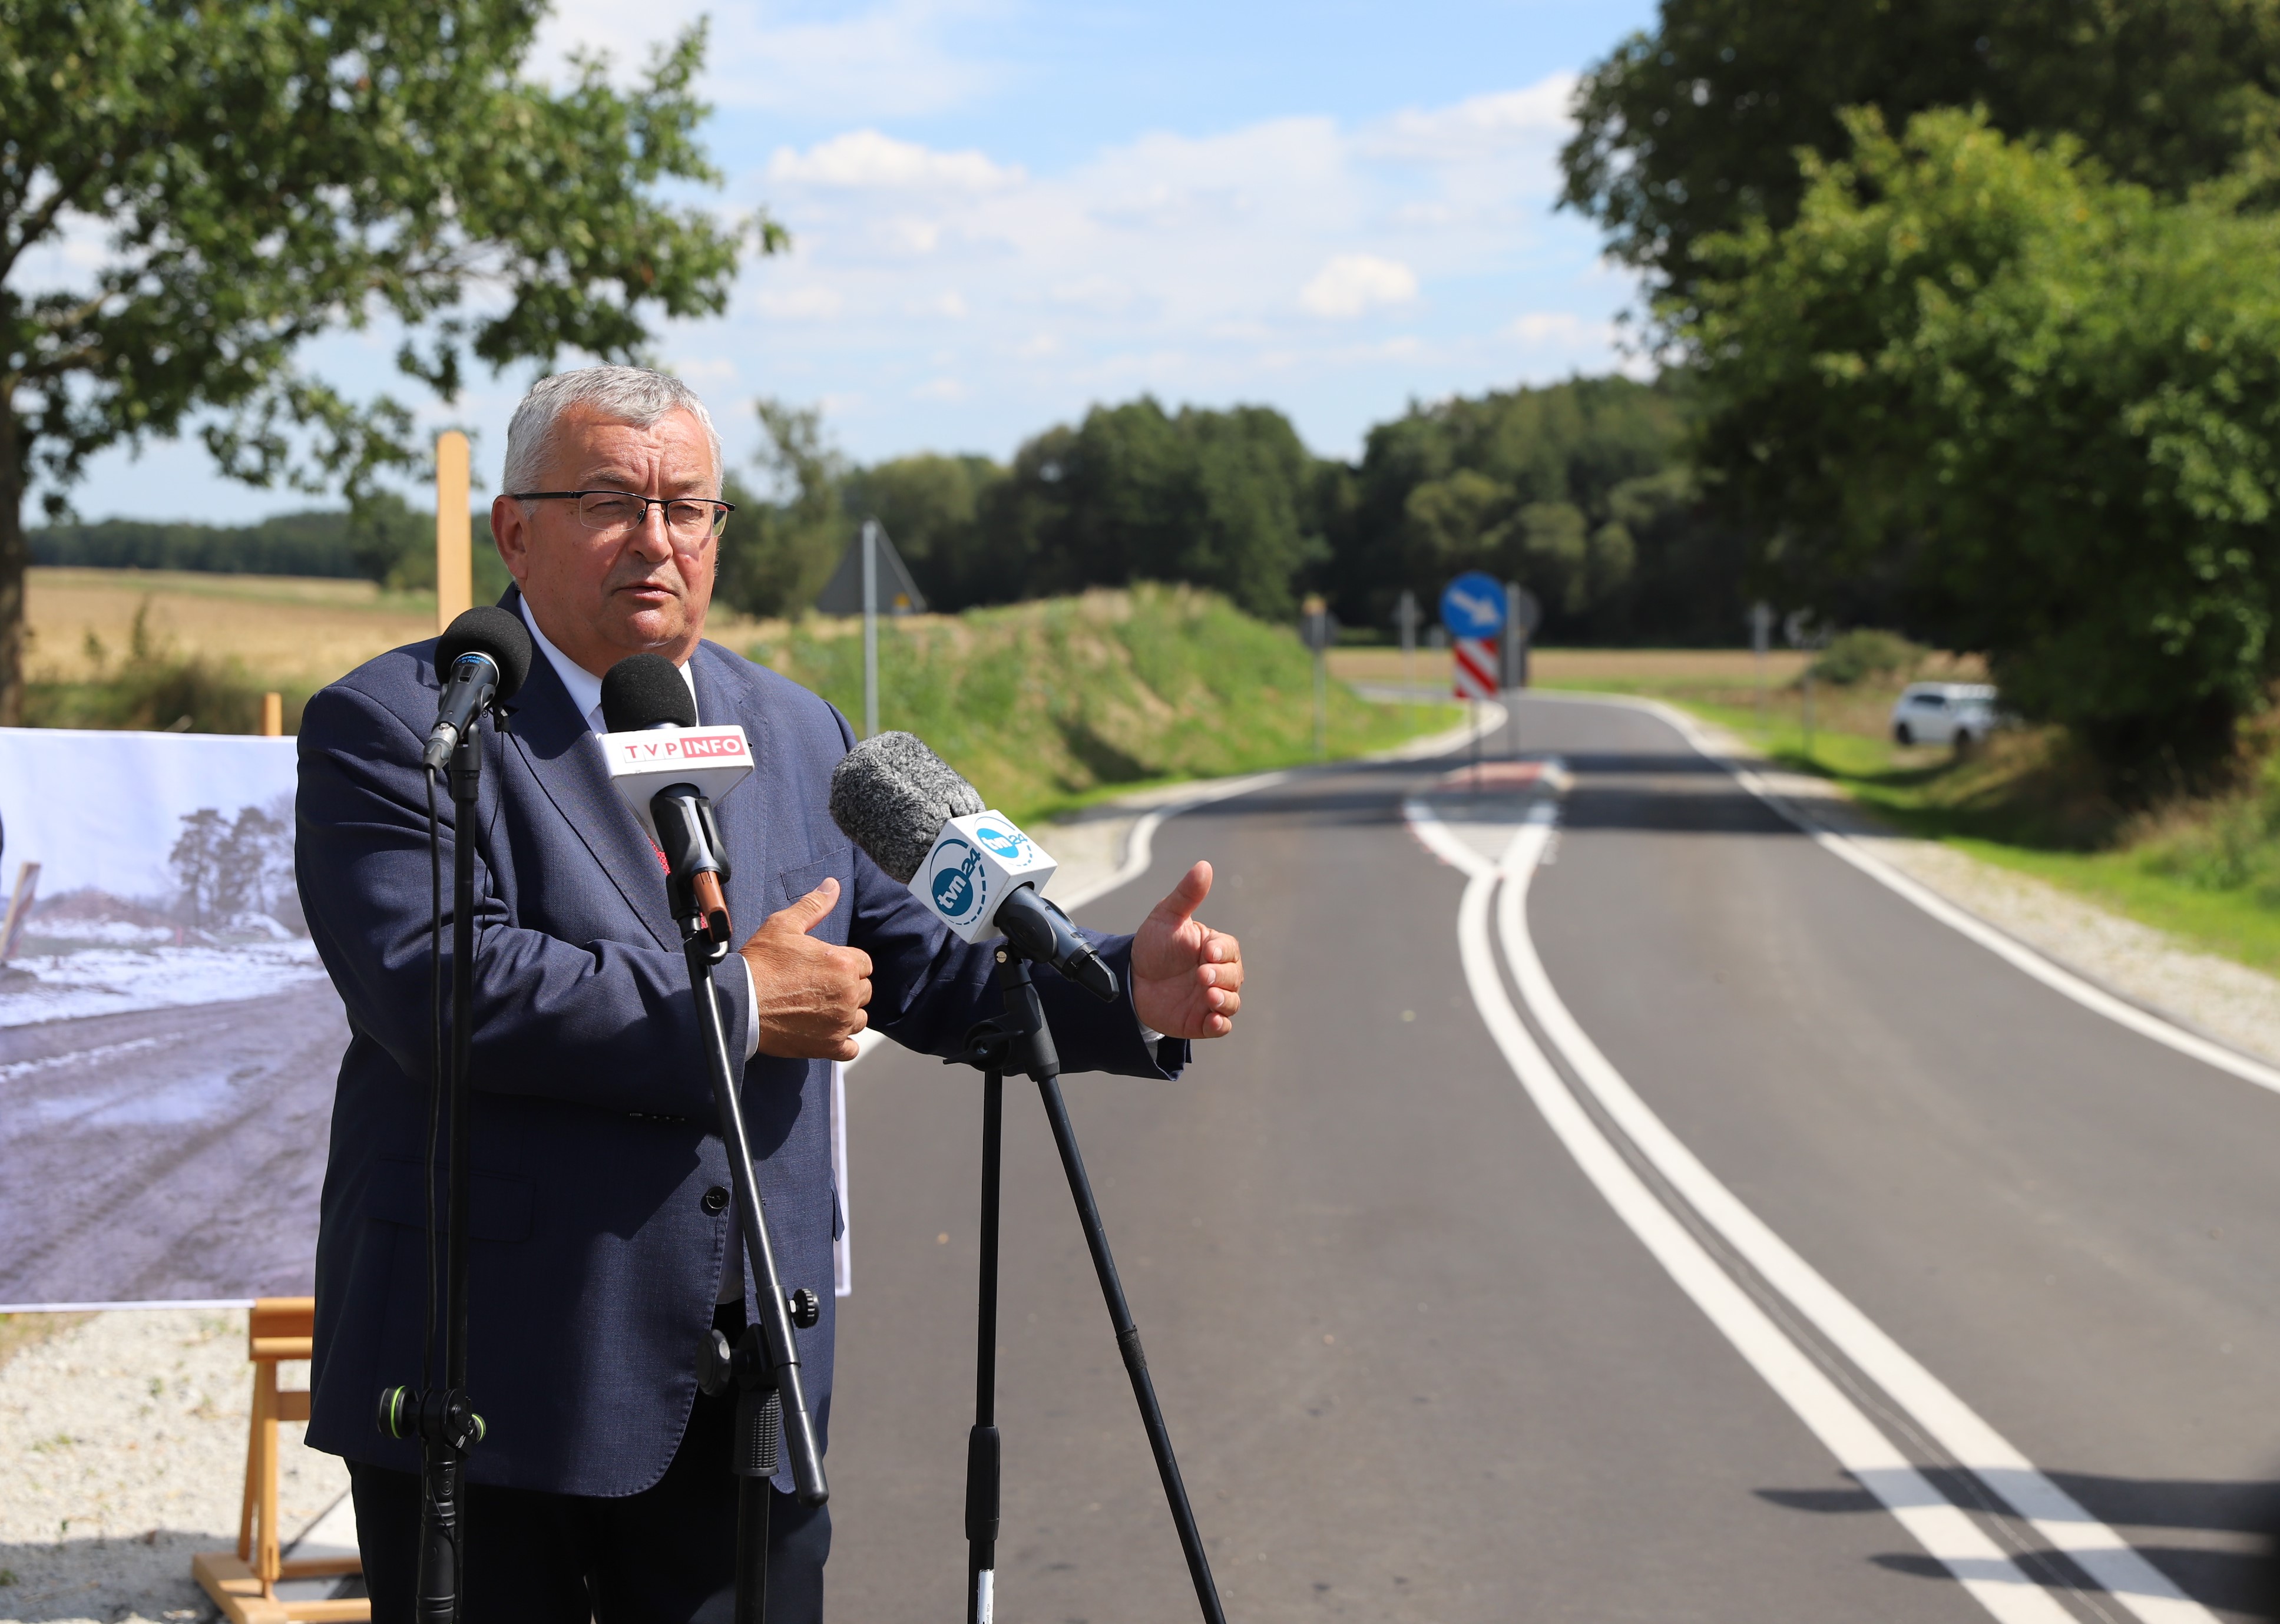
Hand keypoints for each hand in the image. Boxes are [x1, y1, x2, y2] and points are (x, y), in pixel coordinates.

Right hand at [738, 878, 872, 1061]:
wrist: (738, 1004)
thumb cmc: (759, 965)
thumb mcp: (784, 925)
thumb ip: (813, 905)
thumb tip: (832, 885)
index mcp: (843, 963)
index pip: (864, 964)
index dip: (846, 964)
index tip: (826, 968)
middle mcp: (848, 994)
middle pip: (864, 990)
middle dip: (846, 987)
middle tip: (818, 987)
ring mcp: (840, 1023)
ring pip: (859, 1019)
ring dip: (845, 1014)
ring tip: (819, 1008)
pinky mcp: (829, 1047)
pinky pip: (850, 1048)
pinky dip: (841, 1042)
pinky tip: (824, 1032)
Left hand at [1130, 861, 1243, 1040]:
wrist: (1130, 979)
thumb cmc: (1153, 945)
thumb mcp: (1167, 917)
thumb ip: (1187, 895)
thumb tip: (1204, 865)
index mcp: (1214, 948)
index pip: (1229, 949)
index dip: (1222, 952)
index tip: (1206, 952)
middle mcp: (1217, 973)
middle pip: (1235, 976)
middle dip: (1222, 976)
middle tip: (1201, 975)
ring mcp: (1210, 998)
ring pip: (1232, 1002)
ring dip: (1224, 1000)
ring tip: (1208, 996)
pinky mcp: (1201, 1021)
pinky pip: (1221, 1026)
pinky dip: (1220, 1024)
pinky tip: (1212, 1020)